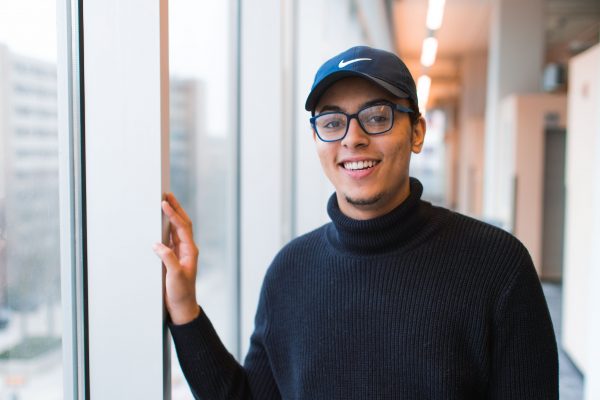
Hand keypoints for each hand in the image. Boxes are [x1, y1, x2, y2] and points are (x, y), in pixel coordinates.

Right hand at [153, 193, 200, 324]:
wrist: (182, 306)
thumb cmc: (181, 292)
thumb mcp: (175, 276)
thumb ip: (168, 259)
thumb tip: (157, 244)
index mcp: (190, 251)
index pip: (182, 228)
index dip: (174, 215)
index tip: (164, 203)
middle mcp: (187, 249)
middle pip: (182, 224)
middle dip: (175, 208)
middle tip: (167, 194)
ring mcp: (181, 252)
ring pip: (177, 229)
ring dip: (171, 215)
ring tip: (164, 202)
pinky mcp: (174, 257)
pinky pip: (170, 238)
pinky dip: (166, 228)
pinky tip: (160, 222)